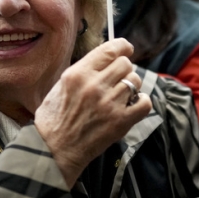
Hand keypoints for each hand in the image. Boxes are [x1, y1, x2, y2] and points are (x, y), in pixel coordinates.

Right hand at [35, 39, 151, 188]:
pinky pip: (144, 102)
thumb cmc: (54, 119)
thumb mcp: (61, 85)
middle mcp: (95, 85)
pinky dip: (141, 102)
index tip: (126, 49)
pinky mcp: (120, 121)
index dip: (123, 47)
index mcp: (78, 73)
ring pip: (135, 81)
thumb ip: (84, 70)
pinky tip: (132, 105)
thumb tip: (106, 58)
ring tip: (120, 96)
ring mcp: (109, 103)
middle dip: (124, 70)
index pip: (111, 49)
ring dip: (131, 87)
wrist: (53, 150)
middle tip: (117, 80)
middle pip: (125, 64)